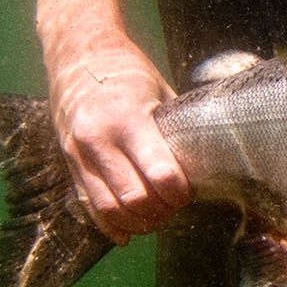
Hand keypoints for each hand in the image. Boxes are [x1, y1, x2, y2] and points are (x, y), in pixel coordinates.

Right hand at [35, 0, 190, 243]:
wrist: (77, 55)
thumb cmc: (129, 72)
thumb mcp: (160, 89)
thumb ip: (178, 124)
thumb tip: (217, 151)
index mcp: (127, 118)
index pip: (159, 173)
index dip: (179, 193)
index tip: (190, 192)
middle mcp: (98, 139)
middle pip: (133, 198)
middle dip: (160, 210)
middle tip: (176, 206)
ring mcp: (78, 154)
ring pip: (109, 208)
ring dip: (138, 222)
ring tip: (158, 217)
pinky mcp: (69, 163)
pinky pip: (88, 205)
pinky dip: (110, 225)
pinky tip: (129, 231)